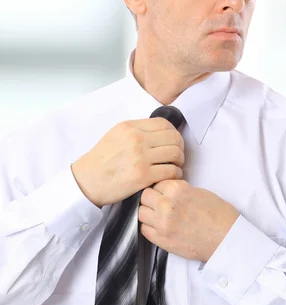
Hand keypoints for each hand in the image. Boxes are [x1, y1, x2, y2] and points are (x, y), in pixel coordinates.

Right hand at [70, 118, 184, 207]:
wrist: (87, 180)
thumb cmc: (101, 160)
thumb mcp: (116, 135)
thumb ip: (136, 131)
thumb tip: (159, 132)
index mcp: (130, 127)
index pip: (164, 124)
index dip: (174, 133)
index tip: (174, 142)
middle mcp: (137, 139)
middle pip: (174, 138)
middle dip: (180, 148)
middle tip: (177, 156)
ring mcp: (141, 158)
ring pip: (175, 154)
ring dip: (180, 162)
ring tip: (175, 166)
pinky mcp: (143, 176)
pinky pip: (171, 172)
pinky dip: (176, 175)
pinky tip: (171, 177)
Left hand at [138, 179, 239, 261]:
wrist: (226, 239)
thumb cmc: (219, 215)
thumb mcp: (199, 192)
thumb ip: (179, 190)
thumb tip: (167, 191)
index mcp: (177, 190)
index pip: (157, 183)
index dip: (162, 188)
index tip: (166, 193)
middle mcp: (166, 205)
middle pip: (145, 196)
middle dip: (152, 198)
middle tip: (160, 203)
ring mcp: (162, 223)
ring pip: (141, 212)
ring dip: (148, 212)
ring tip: (159, 215)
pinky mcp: (161, 240)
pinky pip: (144, 229)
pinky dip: (149, 226)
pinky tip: (159, 226)